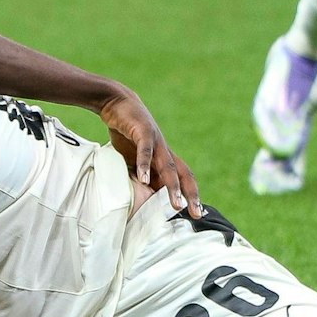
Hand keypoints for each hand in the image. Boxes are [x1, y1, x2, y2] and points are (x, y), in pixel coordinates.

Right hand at [98, 89, 201, 215]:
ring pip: (168, 166)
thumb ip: (142, 173)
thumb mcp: (134, 157)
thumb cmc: (127, 133)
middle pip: (183, 174)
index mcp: (165, 157)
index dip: (191, 194)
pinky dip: (146, 165)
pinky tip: (144, 180)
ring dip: (173, 186)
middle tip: (197, 213)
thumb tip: (144, 194)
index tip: (198, 213)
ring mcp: (156, 141)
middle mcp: (165, 150)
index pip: (183, 178)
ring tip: (176, 204)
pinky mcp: (142, 131)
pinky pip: (146, 151)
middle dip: (191, 195)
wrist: (119, 103)